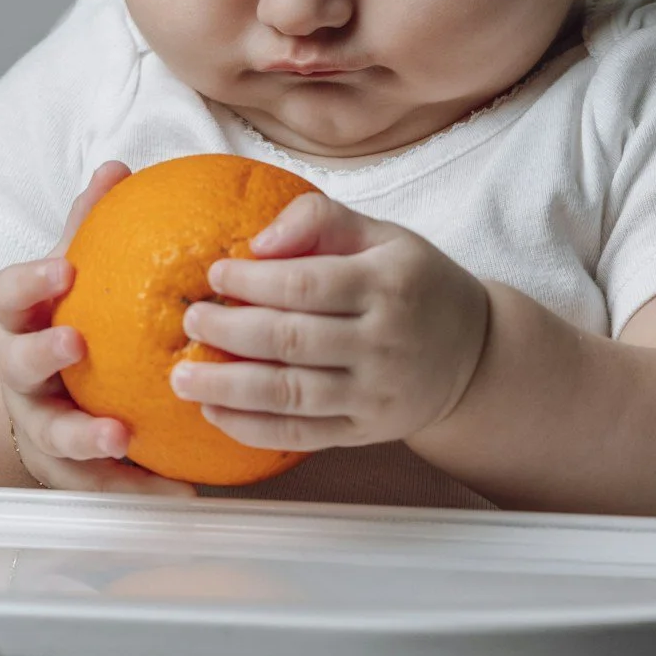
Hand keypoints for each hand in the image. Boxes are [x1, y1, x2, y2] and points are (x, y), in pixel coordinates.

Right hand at [0, 163, 194, 495]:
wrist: (29, 400)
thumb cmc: (63, 322)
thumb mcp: (67, 275)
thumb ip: (88, 227)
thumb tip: (117, 167)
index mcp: (18, 322)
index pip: (8, 296)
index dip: (29, 284)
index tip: (60, 271)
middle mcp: (20, 375)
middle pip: (17, 366)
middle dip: (41, 355)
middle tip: (73, 345)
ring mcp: (40, 425)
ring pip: (53, 436)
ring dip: (84, 437)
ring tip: (120, 437)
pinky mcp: (68, 472)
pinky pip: (103, 485)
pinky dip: (138, 489)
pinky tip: (180, 490)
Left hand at [171, 192, 489, 454]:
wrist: (473, 354)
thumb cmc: (414, 283)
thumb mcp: (383, 235)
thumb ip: (320, 219)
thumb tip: (259, 240)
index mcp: (388, 284)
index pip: (305, 285)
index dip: (252, 283)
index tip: (214, 276)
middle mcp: (384, 341)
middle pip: (290, 341)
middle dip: (229, 334)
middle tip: (190, 322)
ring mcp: (375, 393)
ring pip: (290, 395)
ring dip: (228, 390)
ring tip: (182, 379)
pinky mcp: (365, 430)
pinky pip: (301, 435)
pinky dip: (253, 430)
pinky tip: (215, 415)